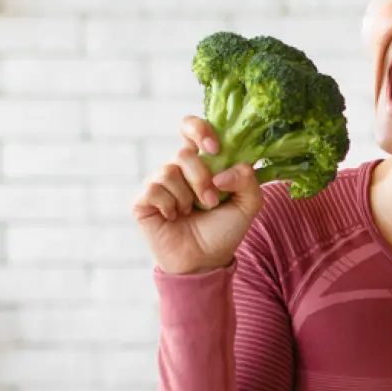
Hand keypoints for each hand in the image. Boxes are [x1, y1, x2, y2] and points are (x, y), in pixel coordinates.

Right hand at [132, 116, 263, 275]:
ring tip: (191, 213)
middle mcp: (177, 168)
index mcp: (200, 162)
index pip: (191, 128)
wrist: (205, 262)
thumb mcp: (248, 204)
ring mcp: (158, 184)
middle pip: (183, 152)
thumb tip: (222, 173)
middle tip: (211, 202)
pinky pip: (153, 190)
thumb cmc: (223, 231)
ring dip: (187, 197)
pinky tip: (173, 218)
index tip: (214, 147)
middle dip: (201, 178)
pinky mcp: (142, 201)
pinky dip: (169, 206)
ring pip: (169, 171)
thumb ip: (248, 180)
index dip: (199, 129)